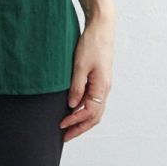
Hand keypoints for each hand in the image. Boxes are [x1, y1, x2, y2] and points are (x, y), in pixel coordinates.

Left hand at [61, 18, 114, 141]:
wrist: (101, 28)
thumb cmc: (91, 44)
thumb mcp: (79, 65)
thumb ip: (76, 86)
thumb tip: (71, 105)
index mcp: (102, 87)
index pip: (89, 112)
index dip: (75, 121)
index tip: (61, 125)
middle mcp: (105, 89)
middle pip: (94, 117)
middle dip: (80, 128)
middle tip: (64, 137)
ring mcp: (103, 85)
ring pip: (95, 111)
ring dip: (82, 121)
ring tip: (68, 128)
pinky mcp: (99, 81)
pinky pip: (93, 102)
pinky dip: (84, 111)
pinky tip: (73, 111)